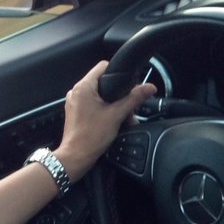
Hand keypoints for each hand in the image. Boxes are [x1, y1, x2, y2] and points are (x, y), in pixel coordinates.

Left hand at [54, 60, 155, 182]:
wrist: (75, 157)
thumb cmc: (92, 136)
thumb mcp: (117, 115)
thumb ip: (134, 98)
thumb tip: (149, 87)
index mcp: (83, 86)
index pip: (102, 66)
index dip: (118, 73)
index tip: (129, 84)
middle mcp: (76, 91)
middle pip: (102, 82)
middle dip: (118, 93)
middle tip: (128, 106)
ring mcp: (74, 102)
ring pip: (98, 95)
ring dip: (112, 104)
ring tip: (123, 117)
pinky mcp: (75, 112)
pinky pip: (92, 104)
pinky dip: (103, 110)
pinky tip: (113, 121)